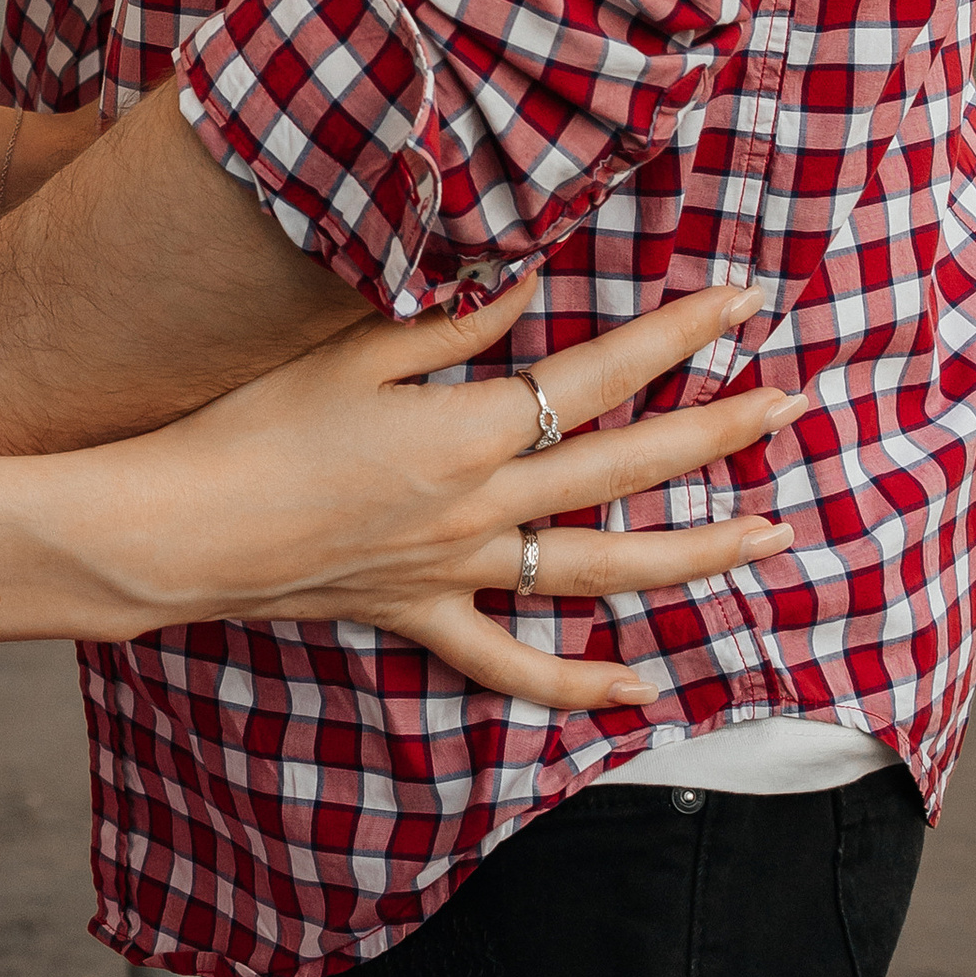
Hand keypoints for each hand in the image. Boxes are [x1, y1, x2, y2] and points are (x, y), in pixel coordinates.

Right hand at [133, 273, 804, 710]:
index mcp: (467, 431)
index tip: (739, 302)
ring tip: (769, 533)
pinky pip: (514, 665)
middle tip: (789, 403)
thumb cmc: (254, 425)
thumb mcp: (347, 354)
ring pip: (601, 571)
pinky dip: (579, 685)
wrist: (186, 529)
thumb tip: (525, 287)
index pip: (595, 375)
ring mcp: (460, 573)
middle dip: (716, 433)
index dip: (673, 336)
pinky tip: (639, 689)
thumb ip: (446, 326)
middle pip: (623, 469)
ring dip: (693, 553)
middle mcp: (481, 508)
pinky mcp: (425, 619)